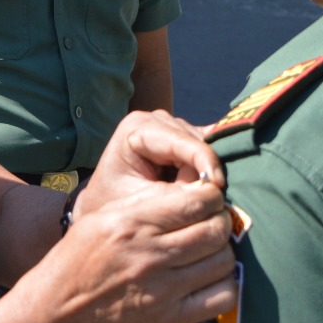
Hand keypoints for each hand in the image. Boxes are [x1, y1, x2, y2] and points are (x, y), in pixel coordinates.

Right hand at [11, 177, 235, 322]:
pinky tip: (210, 277)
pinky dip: (225, 284)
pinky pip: (222, 298)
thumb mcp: (104, 215)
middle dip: (222, 220)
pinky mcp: (170, 319)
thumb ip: (147, 202)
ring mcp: (162, 291)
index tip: (209, 198)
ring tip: (210, 249)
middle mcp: (150, 255)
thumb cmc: (80, 257)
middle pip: (216, 230)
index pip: (197, 202)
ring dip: (224, 251)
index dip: (212, 195)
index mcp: (133, 224)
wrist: (58, 311)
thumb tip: (193, 191)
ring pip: (224, 261)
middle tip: (214, 221)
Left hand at [77, 110, 224, 217]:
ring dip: (207, 174)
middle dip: (205, 172)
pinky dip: (212, 167)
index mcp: (137, 127)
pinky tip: (216, 185)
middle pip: (197, 142)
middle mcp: (156, 119)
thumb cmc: (115, 202)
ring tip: (198, 199)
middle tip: (207, 203)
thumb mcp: (141, 200)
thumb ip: (173, 193)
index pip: (182, 140)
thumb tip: (210, 189)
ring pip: (206, 147)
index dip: (204, 161)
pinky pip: (208, 148)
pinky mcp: (184, 137)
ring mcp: (171, 126)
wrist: (103, 203)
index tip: (219, 187)